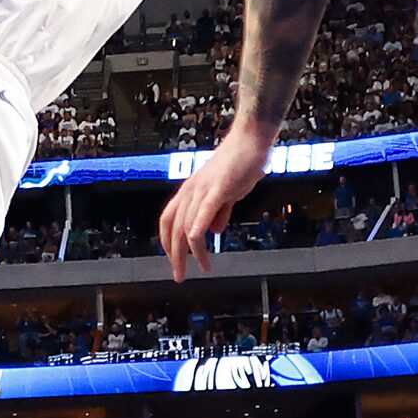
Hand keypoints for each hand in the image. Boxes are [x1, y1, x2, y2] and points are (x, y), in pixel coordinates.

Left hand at [157, 122, 274, 279]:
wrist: (249, 140)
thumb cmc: (239, 164)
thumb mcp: (225, 192)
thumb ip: (219, 211)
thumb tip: (214, 230)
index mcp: (189, 192)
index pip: (167, 221)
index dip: (168, 243)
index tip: (175, 261)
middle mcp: (189, 191)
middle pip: (173, 229)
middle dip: (175, 256)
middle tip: (180, 276)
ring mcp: (202, 189)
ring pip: (188, 225)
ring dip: (192, 251)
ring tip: (201, 268)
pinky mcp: (218, 187)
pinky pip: (203, 211)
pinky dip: (198, 229)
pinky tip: (197, 244)